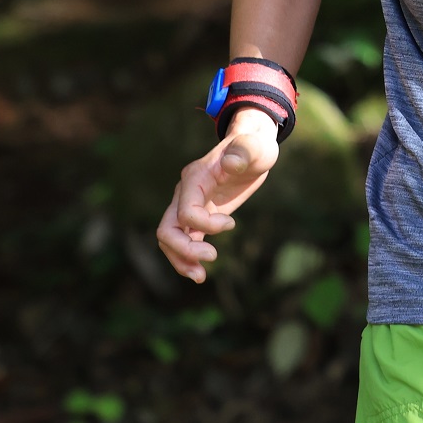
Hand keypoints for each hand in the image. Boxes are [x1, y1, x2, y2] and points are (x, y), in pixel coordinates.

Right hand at [155, 109, 280, 282]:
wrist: (251, 147)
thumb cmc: (253, 146)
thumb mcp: (254, 146)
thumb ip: (243, 152)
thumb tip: (231, 163)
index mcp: (195, 177)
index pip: (186, 211)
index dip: (205, 225)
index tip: (232, 224)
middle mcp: (185, 192)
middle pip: (167, 228)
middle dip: (184, 250)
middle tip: (212, 258)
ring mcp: (188, 204)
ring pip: (170, 238)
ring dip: (181, 260)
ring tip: (200, 277)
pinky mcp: (199, 216)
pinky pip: (184, 241)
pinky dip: (187, 258)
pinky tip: (200, 273)